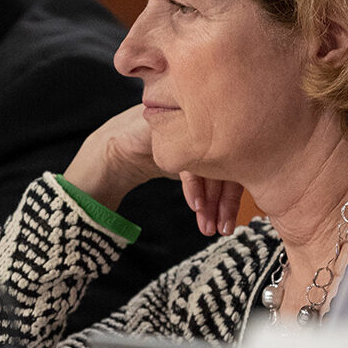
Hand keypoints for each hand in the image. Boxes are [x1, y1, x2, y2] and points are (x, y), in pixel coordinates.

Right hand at [63, 105, 243, 236]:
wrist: (110, 156)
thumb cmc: (148, 159)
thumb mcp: (184, 168)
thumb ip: (208, 172)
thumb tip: (238, 195)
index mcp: (206, 125)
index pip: (233, 157)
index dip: (233, 195)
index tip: (228, 223)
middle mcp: (197, 118)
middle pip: (225, 159)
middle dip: (224, 202)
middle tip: (222, 229)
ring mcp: (181, 118)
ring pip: (210, 160)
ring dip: (210, 199)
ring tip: (208, 225)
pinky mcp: (165, 126)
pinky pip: (188, 156)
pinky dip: (193, 184)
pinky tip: (194, 205)